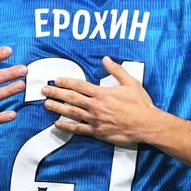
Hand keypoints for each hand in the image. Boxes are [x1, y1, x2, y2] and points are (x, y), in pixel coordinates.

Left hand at [42, 57, 156, 146]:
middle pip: (71, 98)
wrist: (146, 124)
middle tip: (44, 90)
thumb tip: (106, 59)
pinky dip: (67, 127)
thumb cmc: (140, 104)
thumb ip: (116, 70)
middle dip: (56, 93)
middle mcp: (95, 106)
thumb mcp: (130, 83)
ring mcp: (95, 120)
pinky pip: (78, 129)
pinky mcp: (97, 132)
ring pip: (71, 113)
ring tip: (46, 104)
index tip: (56, 79)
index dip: (66, 82)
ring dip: (57, 108)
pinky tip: (57, 124)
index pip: (79, 86)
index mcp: (102, 93)